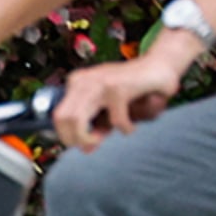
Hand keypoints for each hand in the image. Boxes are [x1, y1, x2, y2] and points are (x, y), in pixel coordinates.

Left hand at [50, 54, 178, 150]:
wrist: (157, 66)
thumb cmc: (133, 87)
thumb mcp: (109, 109)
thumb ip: (97, 126)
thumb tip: (85, 149)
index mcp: (77, 83)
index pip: (57, 115)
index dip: (67, 135)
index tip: (84, 143)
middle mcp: (83, 81)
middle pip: (62, 119)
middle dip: (75, 139)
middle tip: (94, 143)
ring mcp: (99, 83)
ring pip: (77, 121)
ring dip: (91, 138)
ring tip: (106, 137)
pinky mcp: (117, 88)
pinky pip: (115, 121)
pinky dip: (125, 129)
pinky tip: (131, 126)